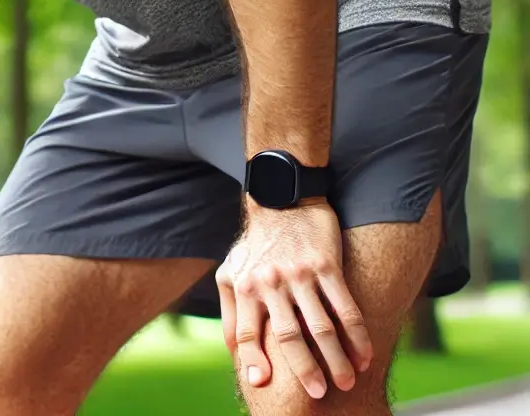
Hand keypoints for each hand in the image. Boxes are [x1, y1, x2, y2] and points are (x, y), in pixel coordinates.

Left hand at [214, 200, 373, 399]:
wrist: (282, 201)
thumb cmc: (256, 245)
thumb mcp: (232, 272)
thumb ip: (231, 311)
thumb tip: (235, 353)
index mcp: (245, 287)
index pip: (246, 333)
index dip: (253, 361)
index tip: (262, 385)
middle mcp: (271, 282)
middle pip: (288, 336)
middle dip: (305, 370)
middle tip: (320, 395)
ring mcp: (300, 274)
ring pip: (320, 326)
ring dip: (336, 358)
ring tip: (347, 380)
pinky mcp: (326, 265)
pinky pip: (345, 306)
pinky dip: (356, 334)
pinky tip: (364, 355)